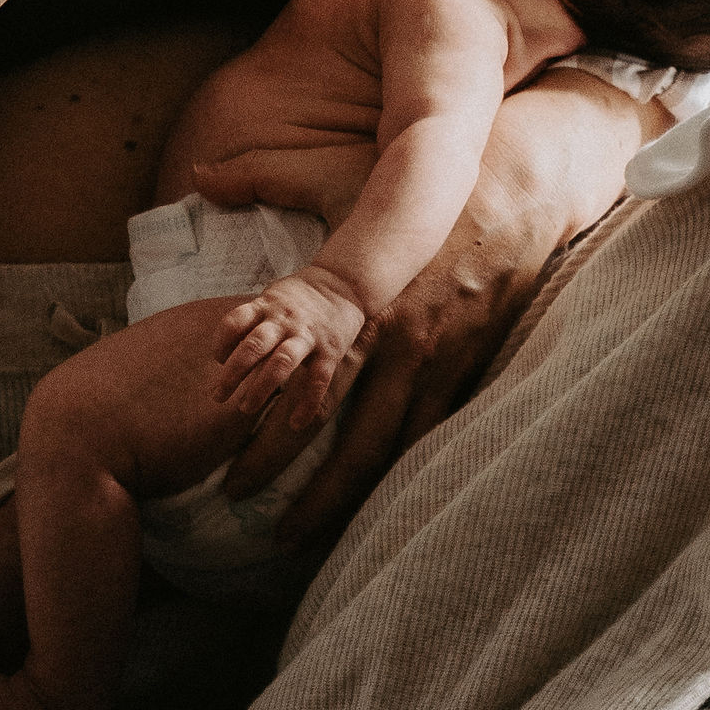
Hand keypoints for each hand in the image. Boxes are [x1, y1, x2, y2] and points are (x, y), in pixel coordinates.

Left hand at [214, 266, 367, 427]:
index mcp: (267, 305)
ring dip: (261, 387)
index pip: (234, 322)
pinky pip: (318, 380)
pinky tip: (296, 423)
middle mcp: (284, 320)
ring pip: (281, 362)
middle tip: (217, 396)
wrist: (345, 282)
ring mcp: (308, 334)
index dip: (221, 342)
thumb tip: (227, 351)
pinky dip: (307, 403)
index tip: (219, 359)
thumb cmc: (301, 295)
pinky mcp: (330, 350)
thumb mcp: (273, 296)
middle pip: (254, 345)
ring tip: (245, 408)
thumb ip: (253, 320)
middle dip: (232, 373)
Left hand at [220, 71, 658, 535]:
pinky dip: (406, 472)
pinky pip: (433, 434)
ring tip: (316, 536)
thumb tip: (200, 173)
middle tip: (268, 534)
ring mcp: (440, 363)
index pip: (306, 393)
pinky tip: (382, 505)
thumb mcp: (336, 179)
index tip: (230, 475)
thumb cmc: (416, 189)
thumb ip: (262, 178)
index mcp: (360, 308)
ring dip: (355, 498)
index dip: (268, 442)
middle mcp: (399, 346)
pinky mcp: (469, 366)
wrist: (509, 190)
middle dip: (308, 495)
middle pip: (349, 443)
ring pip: (393, 452)